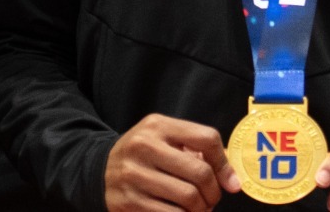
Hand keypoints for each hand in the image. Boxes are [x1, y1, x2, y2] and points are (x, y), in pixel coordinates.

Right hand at [104, 114, 239, 211]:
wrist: (98, 171)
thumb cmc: (143, 156)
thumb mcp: (162, 139)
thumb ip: (194, 149)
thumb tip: (231, 180)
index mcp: (157, 126)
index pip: (206, 137)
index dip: (225, 163)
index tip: (230, 182)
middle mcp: (144, 147)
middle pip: (200, 172)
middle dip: (213, 192)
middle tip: (211, 199)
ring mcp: (134, 176)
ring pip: (189, 198)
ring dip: (201, 209)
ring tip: (197, 208)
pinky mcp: (129, 202)